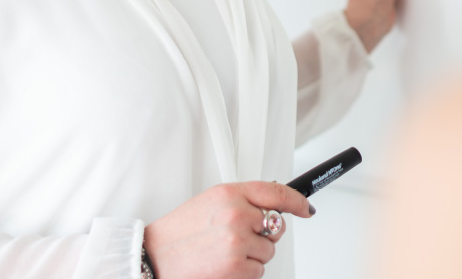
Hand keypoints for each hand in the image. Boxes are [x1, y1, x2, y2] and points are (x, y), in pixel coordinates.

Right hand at [144, 181, 313, 278]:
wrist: (155, 256)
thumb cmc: (180, 232)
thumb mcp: (210, 202)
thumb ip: (241, 201)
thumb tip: (270, 208)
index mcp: (230, 193)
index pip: (276, 192)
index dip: (297, 201)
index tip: (306, 208)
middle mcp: (236, 214)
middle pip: (275, 225)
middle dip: (263, 234)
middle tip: (238, 238)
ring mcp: (237, 240)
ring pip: (268, 250)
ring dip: (252, 255)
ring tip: (224, 252)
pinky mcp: (237, 266)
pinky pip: (259, 270)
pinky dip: (245, 272)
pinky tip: (224, 265)